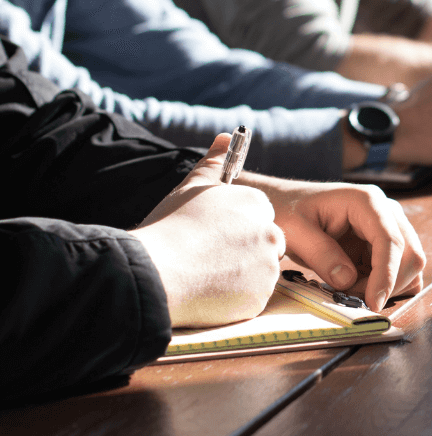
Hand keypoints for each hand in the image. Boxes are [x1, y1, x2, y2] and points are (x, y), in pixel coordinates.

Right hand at [131, 135, 285, 327]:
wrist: (157, 272)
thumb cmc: (172, 225)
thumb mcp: (192, 186)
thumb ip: (214, 162)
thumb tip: (224, 137)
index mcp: (256, 204)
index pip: (259, 215)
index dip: (236, 226)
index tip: (215, 235)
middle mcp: (270, 233)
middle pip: (265, 243)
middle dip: (244, 250)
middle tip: (210, 257)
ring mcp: (267, 268)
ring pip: (260, 271)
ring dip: (241, 274)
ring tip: (206, 273)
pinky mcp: (260, 298)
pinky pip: (253, 297)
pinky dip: (236, 297)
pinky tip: (209, 292)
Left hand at [238, 174, 425, 311]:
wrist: (285, 204)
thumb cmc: (288, 211)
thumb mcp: (295, 231)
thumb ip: (320, 254)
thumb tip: (348, 280)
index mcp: (366, 201)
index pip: (390, 240)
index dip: (386, 274)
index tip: (373, 303)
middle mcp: (385, 211)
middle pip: (410, 254)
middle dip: (387, 284)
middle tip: (351, 297)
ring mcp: (388, 227)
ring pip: (409, 266)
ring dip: (387, 287)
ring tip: (350, 289)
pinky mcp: (383, 245)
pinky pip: (400, 271)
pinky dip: (386, 286)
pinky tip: (358, 286)